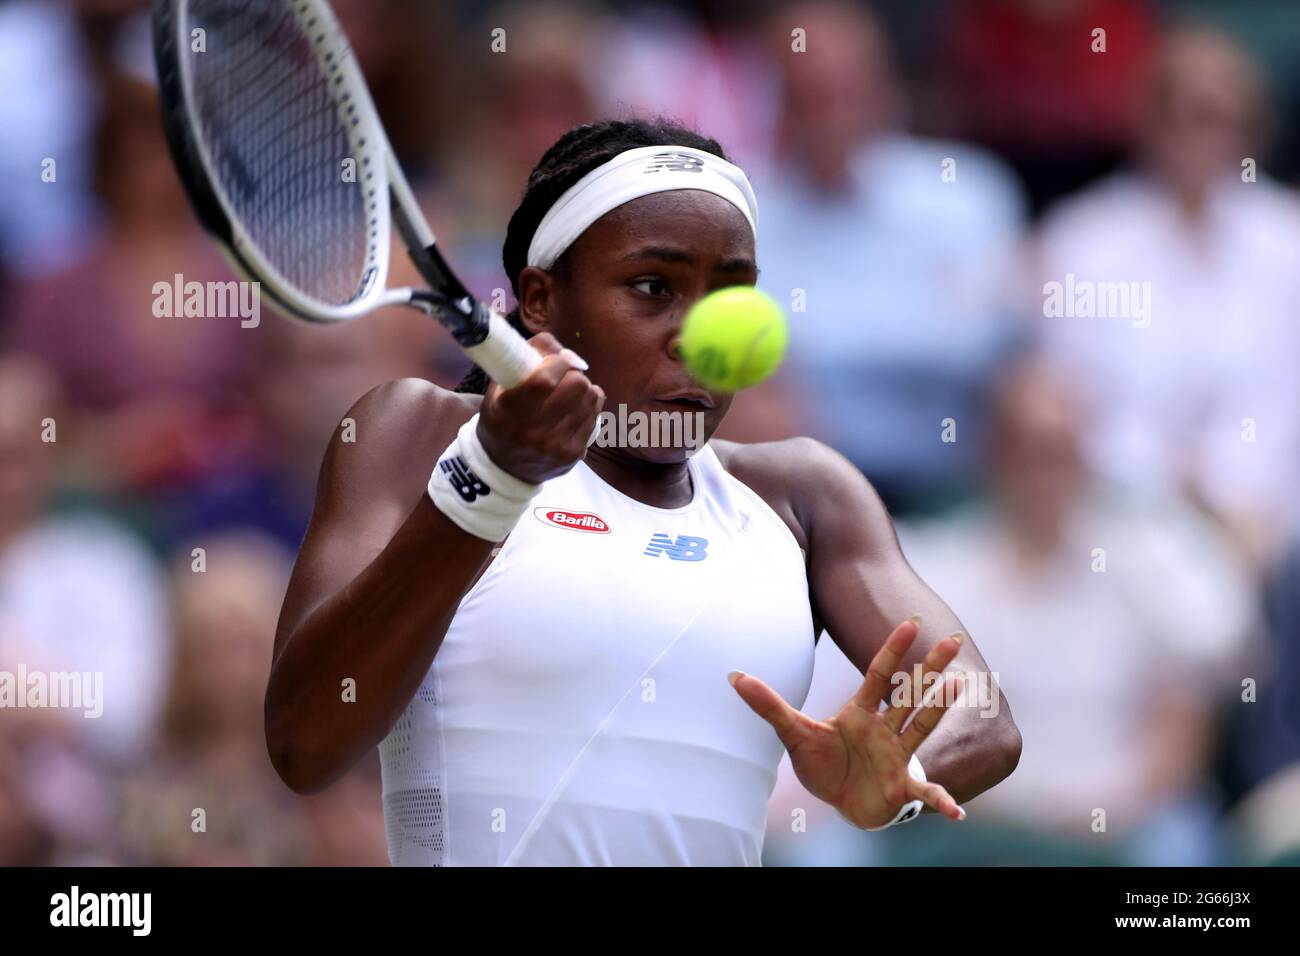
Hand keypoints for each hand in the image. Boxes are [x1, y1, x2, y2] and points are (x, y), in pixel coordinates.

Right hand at [477, 332, 604, 483]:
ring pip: (590, 398)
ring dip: (583, 389)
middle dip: (573, 374)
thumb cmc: (502, 417)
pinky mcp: (574, 454)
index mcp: (509, 411)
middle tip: (564, 377)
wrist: (505, 467)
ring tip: (570, 393)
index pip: (545, 379)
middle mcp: (533, 432)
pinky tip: (577, 408)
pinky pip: (595, 416)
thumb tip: (564, 352)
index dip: (559, 361)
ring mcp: (556, 446)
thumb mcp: (499, 387)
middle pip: (577, 385)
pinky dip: (589, 406)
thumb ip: (525, 359)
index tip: (557, 360)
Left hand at [730, 617, 965, 828]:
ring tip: (962, 684)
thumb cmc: (824, 763)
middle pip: (909, 692)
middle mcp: (885, 729)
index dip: (894, 649)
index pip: (880, 674)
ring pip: (921, 725)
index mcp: (861, 713)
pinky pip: (924, 792)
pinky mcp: (901, 786)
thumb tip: (734, 677)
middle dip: (930, 668)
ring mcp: (897, 756)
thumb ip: (768, 706)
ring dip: (940, 707)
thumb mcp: (793, 734)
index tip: (912, 622)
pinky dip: (940, 801)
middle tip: (953, 638)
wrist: (839, 801)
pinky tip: (956, 812)